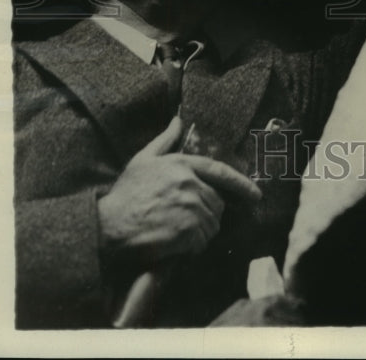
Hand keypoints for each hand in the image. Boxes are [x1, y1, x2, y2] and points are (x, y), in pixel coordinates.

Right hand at [97, 117, 260, 265]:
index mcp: (182, 164)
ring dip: (201, 231)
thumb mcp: (143, 159)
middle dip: (208, 212)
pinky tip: (178, 244)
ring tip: (180, 232)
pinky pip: (202, 241)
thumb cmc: (126, 193)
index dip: (241, 184)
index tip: (256, 195)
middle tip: (188, 220)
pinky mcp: (186, 233)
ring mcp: (190, 209)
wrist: (109, 226)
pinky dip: (195, 246)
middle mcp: (190, 184)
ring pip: (212, 223)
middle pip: (217, 202)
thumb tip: (178, 120)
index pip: (220, 172)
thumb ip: (165, 139)